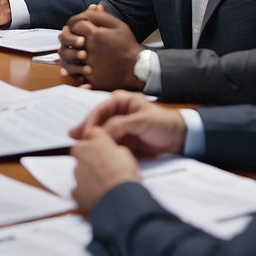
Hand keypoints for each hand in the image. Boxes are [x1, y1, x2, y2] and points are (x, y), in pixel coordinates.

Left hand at [59, 4, 143, 89]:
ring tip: (75, 51)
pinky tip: (77, 64)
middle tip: (74, 38)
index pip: (74, 24)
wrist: (136, 69)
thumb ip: (103, 16)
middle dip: (68, 36)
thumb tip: (92, 8)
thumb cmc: (127, 45)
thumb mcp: (119, 26)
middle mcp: (88, 48)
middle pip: (66, 39)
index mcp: (94, 34)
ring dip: (68, 51)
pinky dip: (72, 68)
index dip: (75, 23)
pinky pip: (73, 72)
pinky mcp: (89, 77)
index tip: (79, 26)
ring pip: (66, 56)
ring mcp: (87, 64)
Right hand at [70, 90, 187, 158]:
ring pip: (100, 134)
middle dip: (86, 132)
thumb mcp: (141, 121)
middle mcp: (116, 113)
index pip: (99, 110)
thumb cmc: (163, 123)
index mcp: (120, 101)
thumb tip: (100, 134)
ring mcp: (118, 128)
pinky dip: (101, 148)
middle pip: (96, 122)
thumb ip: (119, 125)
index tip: (84, 134)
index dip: (90, 122)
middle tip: (75, 143)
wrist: (180, 138)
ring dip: (92, 141)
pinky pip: (108, 144)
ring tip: (80, 150)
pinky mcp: (122, 141)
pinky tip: (93, 154)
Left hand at [71, 127, 141, 214]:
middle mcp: (83, 153)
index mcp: (97, 141)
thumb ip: (115, 151)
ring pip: (79, 170)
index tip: (102, 146)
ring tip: (104, 183)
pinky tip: (97, 195)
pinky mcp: (75, 189)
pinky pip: (78, 189)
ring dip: (88, 174)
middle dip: (88, 155)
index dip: (98, 140)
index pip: (93, 133)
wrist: (118, 198)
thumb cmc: (124, 175)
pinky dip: (85, 191)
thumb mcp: (126, 155)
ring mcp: (77, 171)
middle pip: (81, 149)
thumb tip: (114, 154)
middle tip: (102, 164)